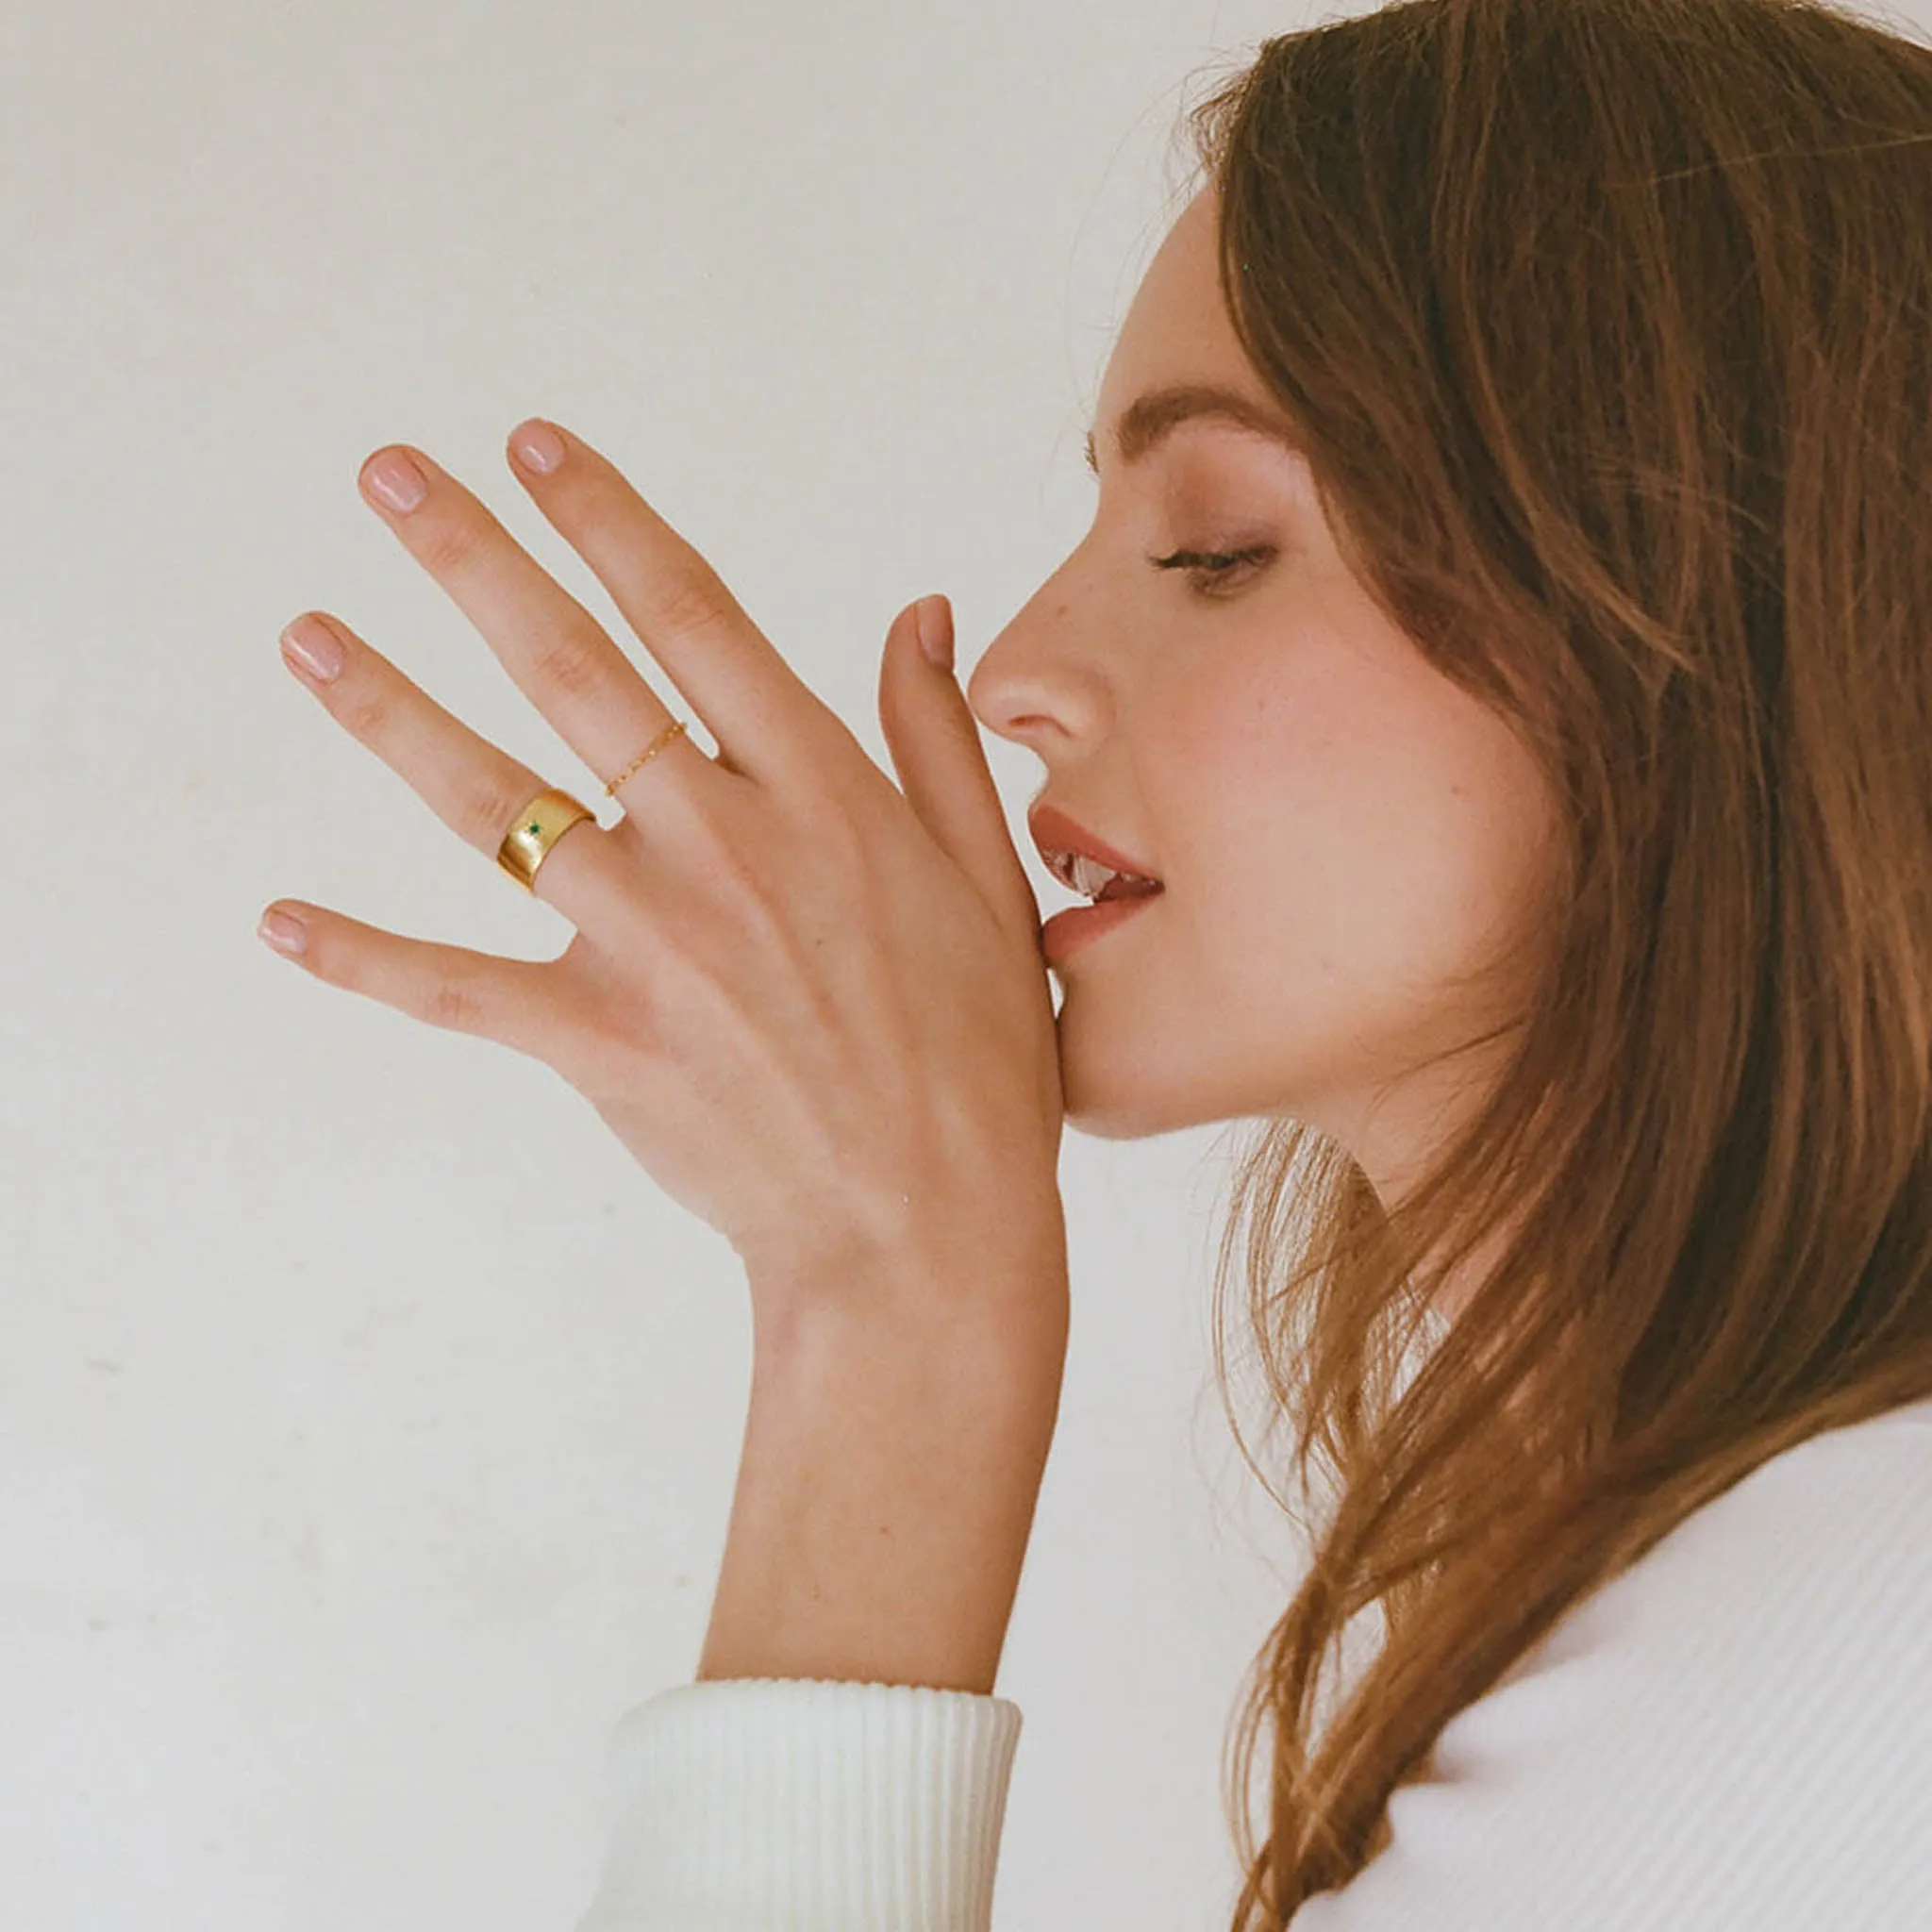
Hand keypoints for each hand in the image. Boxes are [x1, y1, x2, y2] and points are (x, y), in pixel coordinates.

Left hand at [261, 418, 1065, 1304]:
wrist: (924, 1228)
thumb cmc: (973, 1060)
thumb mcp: (986, 882)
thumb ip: (937, 738)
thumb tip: (918, 611)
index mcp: (820, 793)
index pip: (693, 614)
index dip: (605, 519)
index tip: (534, 447)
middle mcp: (722, 843)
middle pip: (571, 670)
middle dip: (472, 558)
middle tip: (389, 473)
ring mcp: (649, 940)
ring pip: (492, 801)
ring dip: (388, 710)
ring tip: (305, 634)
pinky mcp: (595, 1039)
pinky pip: (456, 987)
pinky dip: (365, 957)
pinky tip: (282, 919)